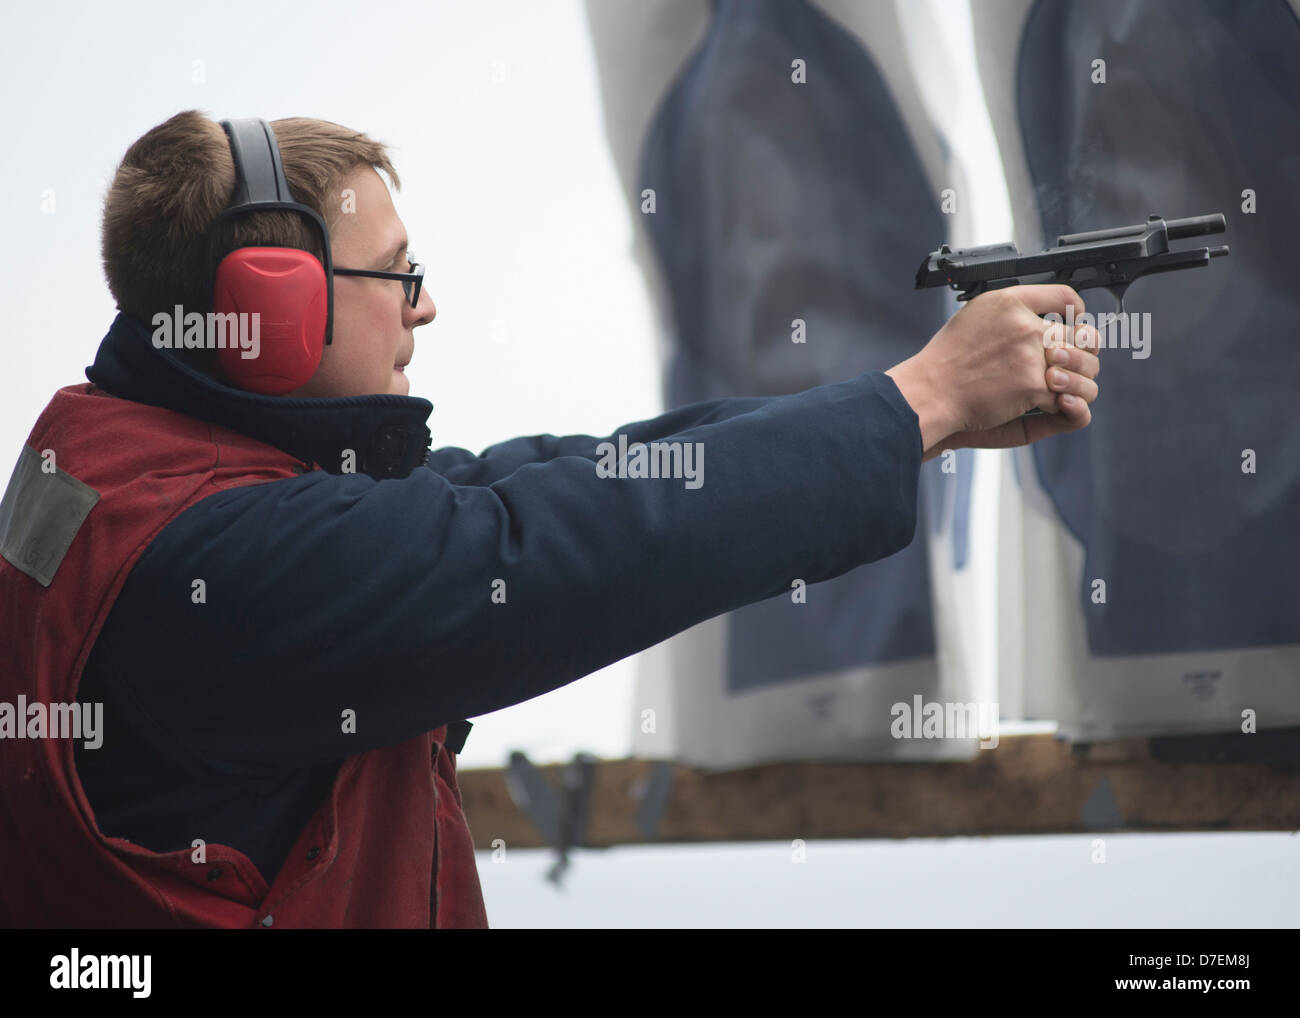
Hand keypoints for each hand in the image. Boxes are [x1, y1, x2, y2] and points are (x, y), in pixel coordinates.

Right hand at [885, 284, 1100, 458]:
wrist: (930, 392)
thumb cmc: (947, 360)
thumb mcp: (976, 315)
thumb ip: (1012, 313)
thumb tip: (1043, 317)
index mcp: (1009, 302)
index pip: (1064, 296)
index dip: (1076, 311)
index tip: (1076, 322)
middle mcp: (1024, 325)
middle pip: (1080, 335)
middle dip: (1080, 353)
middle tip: (1069, 366)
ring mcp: (1030, 356)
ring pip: (1081, 366)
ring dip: (1078, 380)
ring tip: (1063, 387)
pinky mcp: (1032, 386)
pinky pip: (1064, 395)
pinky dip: (1059, 404)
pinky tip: (1047, 404)